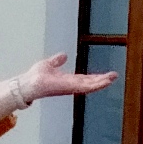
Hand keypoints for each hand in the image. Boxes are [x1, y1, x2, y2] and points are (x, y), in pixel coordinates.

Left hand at [0, 52, 116, 125]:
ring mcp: (71, 87)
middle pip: (90, 83)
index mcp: (68, 80)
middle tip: (114, 76)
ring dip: (101, 82)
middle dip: (102, 80)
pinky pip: (84, 86)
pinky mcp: (69, 87)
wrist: (28, 83)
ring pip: (90, 86)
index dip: (95, 77)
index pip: (85, 79)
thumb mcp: (49, 65)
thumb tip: (63, 56)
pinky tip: (103, 82)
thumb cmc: (35, 76)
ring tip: (112, 78)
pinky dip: (94, 84)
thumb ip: (57, 61)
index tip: (106, 75)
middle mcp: (71, 85)